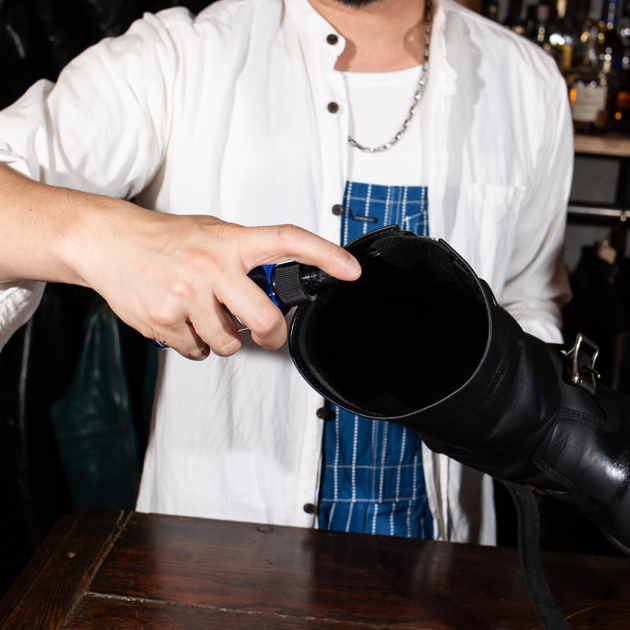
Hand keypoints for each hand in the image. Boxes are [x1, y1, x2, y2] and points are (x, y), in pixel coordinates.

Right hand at [77, 209, 360, 359]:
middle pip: (264, 321)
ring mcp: (186, 297)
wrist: (108, 242)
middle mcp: (210, 269)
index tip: (349, 270)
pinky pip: (197, 351)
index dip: (324, 256)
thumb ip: (245, 255)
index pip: (287, 242)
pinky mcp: (164, 322)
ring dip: (223, 337)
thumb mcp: (212, 233)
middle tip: (267, 332)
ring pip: (228, 343)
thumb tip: (276, 284)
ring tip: (205, 314)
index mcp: (229, 242)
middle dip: (271, 335)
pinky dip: (196, 343)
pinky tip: (183, 320)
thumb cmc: (164, 238)